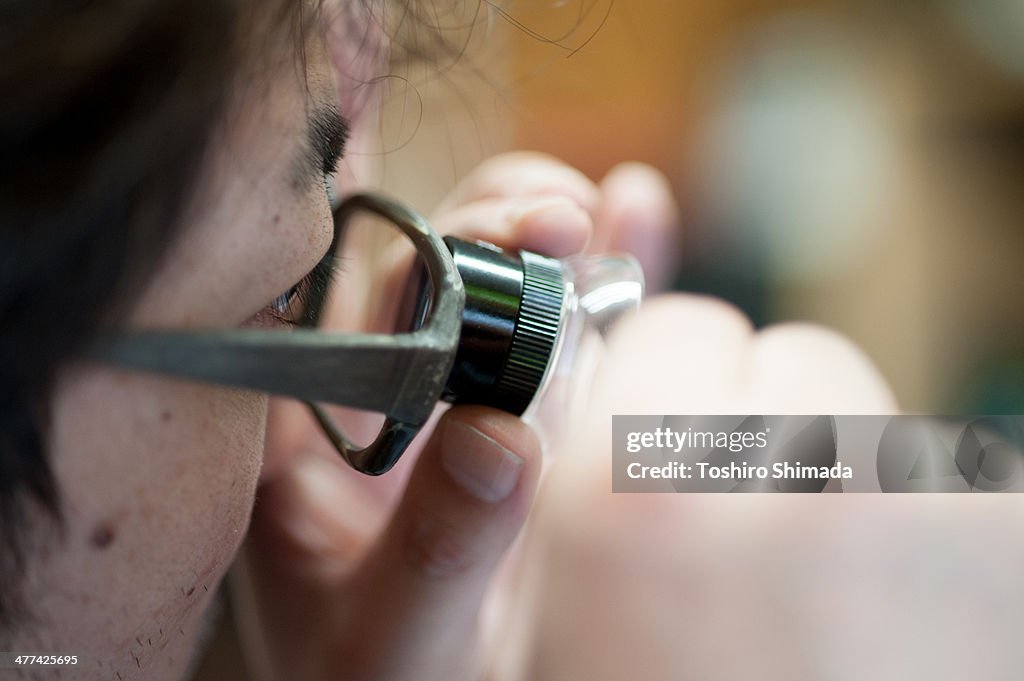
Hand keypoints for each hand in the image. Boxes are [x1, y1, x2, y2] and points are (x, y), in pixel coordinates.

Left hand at [234, 152, 680, 680]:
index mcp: (309, 444)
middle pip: (429, 275)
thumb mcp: (395, 639)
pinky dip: (605, 281)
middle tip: (564, 223)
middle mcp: (379, 406)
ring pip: (495, 286)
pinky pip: (563, 335)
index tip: (505, 236)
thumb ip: (436, 548)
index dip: (423, 253)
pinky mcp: (521, 418)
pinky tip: (641, 220)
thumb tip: (500, 435)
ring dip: (553, 241)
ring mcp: (455, 406)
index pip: (347, 309)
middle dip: (498, 231)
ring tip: (608, 213)